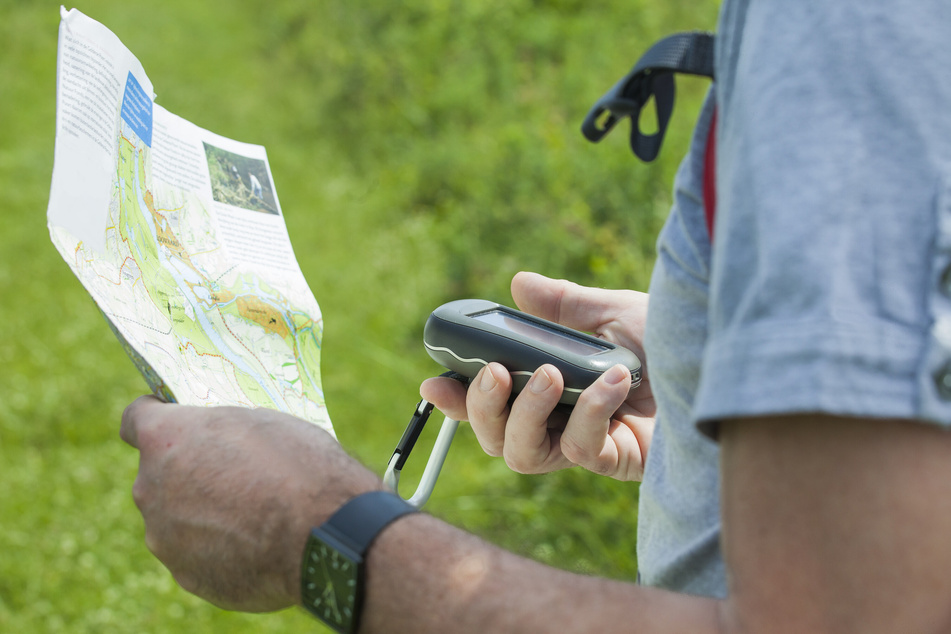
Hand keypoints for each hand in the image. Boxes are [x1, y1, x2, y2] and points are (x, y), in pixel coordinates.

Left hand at [119, 396, 380, 611]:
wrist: (325, 531)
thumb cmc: (298, 464)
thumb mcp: (263, 421)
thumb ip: (223, 433)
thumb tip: (222, 443)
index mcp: (165, 439)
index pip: (134, 419)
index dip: (157, 415)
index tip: (176, 418)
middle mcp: (151, 489)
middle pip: (157, 475)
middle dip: (187, 472)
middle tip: (232, 473)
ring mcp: (166, 539)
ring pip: (176, 520)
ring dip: (203, 514)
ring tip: (254, 515)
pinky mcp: (189, 577)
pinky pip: (198, 556)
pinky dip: (221, 550)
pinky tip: (260, 544)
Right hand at [420, 272, 654, 480]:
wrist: (730, 361)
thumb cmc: (676, 341)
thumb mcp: (613, 313)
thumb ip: (564, 306)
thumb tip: (517, 283)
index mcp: (554, 392)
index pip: (493, 404)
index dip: (457, 399)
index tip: (434, 379)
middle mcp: (563, 424)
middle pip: (495, 439)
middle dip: (480, 409)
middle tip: (494, 373)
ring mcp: (589, 446)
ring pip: (524, 456)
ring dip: (526, 413)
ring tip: (550, 374)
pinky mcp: (619, 461)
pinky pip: (581, 449)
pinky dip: (590, 410)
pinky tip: (614, 380)